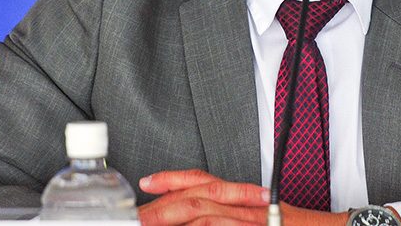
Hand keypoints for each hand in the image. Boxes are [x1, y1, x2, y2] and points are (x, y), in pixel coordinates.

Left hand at [138, 168, 347, 225]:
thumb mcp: (263, 217)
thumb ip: (234, 216)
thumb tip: (205, 220)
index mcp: (246, 199)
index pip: (205, 181)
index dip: (174, 178)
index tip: (148, 181)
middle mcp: (247, 206)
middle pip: (197, 196)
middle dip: (162, 206)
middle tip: (137, 215)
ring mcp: (252, 220)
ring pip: (204, 213)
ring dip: (173, 218)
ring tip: (149, 223)